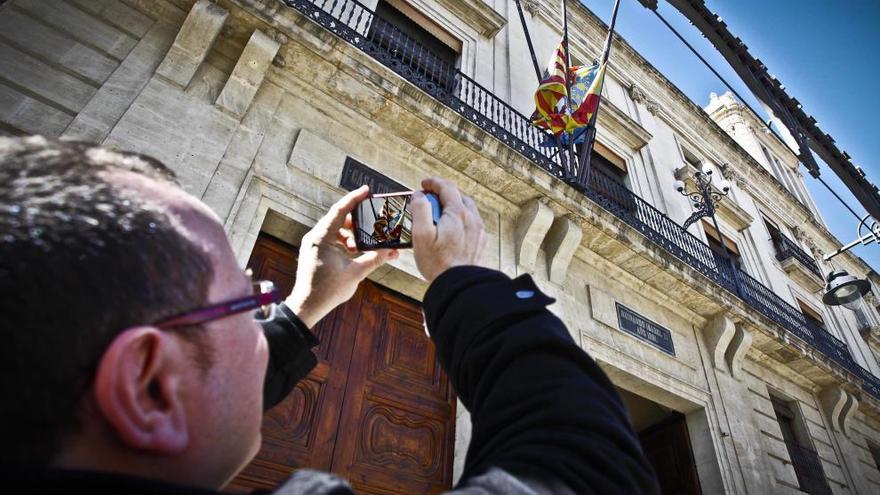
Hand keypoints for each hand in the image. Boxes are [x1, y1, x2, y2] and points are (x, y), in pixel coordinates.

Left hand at [286, 186, 397, 327]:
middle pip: (338, 219)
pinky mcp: (314, 251)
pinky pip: (331, 239)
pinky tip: (353, 252)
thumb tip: (392, 252)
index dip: (354, 199)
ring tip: (361, 246)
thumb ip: (374, 259)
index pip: (339, 211)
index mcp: (321, 237)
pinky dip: (343, 242)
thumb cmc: (327, 290)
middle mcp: (314, 237)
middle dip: (356, 221)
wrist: (307, 306)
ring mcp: (312, 244)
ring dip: (350, 234)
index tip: (366, 190)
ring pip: (335, 230)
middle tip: (371, 222)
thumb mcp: (356, 273)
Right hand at [411, 177, 485, 282]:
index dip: (433, 182)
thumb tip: (419, 196)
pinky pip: (471, 223)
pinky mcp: (480, 242)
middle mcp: (472, 219)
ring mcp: (478, 231)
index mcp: (458, 214)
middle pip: (458, 197)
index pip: (447, 187)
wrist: (459, 286)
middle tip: (428, 202)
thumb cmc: (438, 263)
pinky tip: (450, 231)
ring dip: (453, 207)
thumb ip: (420, 210)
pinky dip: (460, 220)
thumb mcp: (421, 235)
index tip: (424, 184)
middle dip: (443, 195)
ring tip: (439, 217)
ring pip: (467, 210)